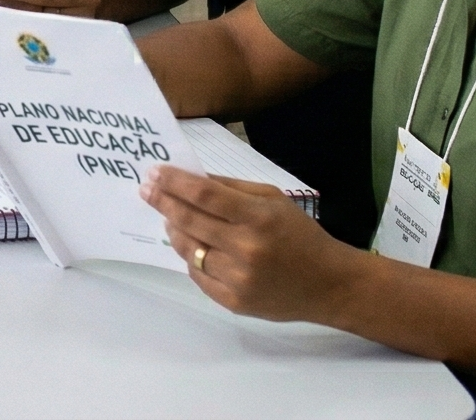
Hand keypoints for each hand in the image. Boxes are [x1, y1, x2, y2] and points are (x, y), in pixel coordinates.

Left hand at [141, 164, 358, 321]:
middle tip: (146, 189)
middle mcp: (245, 249)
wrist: (329, 284)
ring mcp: (238, 279)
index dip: (174, 182)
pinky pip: (198, 276)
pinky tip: (189, 246)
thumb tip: (192, 178)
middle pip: (190, 221)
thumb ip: (232, 188)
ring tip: (168, 217)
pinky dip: (190, 258)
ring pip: (189, 250)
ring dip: (173, 230)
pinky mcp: (234, 302)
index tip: (154, 173)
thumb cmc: (300, 235)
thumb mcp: (273, 200)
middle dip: (163, 201)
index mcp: (257, 218)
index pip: (204, 195)